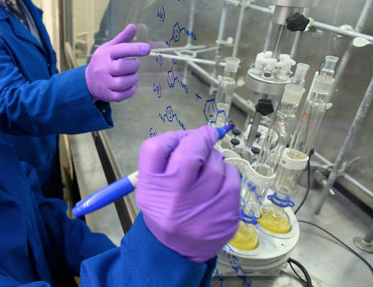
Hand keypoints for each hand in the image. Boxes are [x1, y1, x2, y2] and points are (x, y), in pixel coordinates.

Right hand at [85, 24, 150, 101]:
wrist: (87, 81)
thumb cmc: (103, 61)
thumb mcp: (109, 48)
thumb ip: (122, 38)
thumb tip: (134, 26)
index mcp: (104, 54)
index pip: (120, 50)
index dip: (134, 49)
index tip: (147, 48)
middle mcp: (102, 69)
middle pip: (122, 67)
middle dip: (134, 66)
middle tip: (134, 65)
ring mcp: (103, 83)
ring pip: (123, 83)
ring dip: (133, 79)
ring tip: (132, 75)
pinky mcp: (107, 96)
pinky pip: (123, 95)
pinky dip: (131, 90)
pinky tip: (130, 85)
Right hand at [135, 126, 240, 263]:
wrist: (176, 251)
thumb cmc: (165, 211)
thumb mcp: (151, 189)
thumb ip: (166, 161)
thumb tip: (193, 134)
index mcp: (151, 189)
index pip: (155, 148)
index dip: (172, 136)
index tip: (182, 137)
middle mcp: (174, 198)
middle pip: (189, 152)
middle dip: (201, 138)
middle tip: (206, 135)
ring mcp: (202, 207)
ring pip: (215, 163)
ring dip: (214, 157)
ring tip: (208, 167)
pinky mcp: (226, 214)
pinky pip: (233, 177)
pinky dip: (228, 171)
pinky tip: (220, 179)